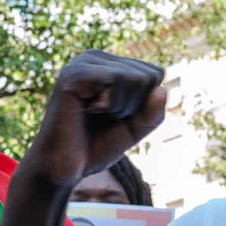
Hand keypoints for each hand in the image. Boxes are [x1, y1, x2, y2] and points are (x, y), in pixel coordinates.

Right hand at [19, 51, 166, 194]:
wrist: (62, 169)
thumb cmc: (95, 146)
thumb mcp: (135, 129)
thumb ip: (154, 112)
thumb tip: (162, 89)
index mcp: (108, 64)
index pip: (155, 74)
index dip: (143, 104)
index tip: (116, 117)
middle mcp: (94, 57)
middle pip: (148, 75)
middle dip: (133, 106)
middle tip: (102, 119)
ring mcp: (81, 63)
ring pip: (135, 77)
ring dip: (122, 107)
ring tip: (94, 115)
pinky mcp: (73, 74)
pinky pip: (116, 79)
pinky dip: (111, 104)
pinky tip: (88, 111)